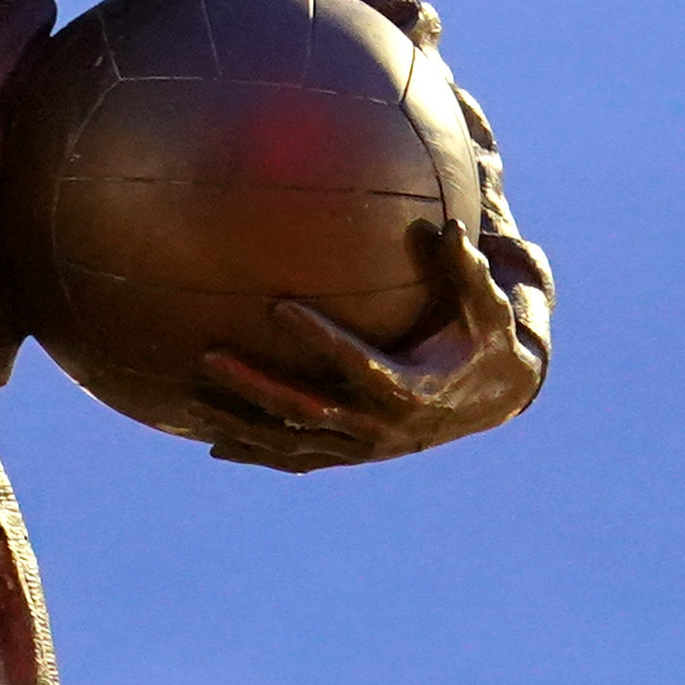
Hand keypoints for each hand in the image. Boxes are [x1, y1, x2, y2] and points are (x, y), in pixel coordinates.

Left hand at [195, 215, 547, 470]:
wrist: (493, 396)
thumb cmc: (483, 336)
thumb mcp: (486, 306)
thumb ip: (466, 270)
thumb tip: (455, 226)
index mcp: (414, 389)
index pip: (360, 363)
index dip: (321, 338)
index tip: (278, 305)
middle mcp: (386, 426)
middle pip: (311, 409)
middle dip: (258, 386)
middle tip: (208, 356)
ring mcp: (366, 446)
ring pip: (295, 443)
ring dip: (243, 426)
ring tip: (191, 403)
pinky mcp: (353, 453)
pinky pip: (298, 459)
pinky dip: (257, 453)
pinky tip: (211, 443)